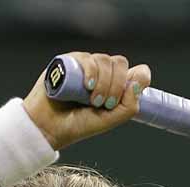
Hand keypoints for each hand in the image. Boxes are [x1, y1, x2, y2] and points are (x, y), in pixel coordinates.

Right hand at [22, 52, 151, 149]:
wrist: (50, 126)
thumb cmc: (78, 124)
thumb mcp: (110, 120)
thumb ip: (129, 105)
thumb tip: (139, 81)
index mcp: (115, 85)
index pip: (135, 71)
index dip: (138, 79)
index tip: (128, 95)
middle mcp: (102, 73)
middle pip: (121, 63)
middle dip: (117, 85)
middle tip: (105, 103)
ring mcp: (86, 65)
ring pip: (105, 60)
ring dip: (103, 82)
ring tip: (92, 100)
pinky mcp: (70, 61)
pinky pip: (88, 58)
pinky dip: (91, 72)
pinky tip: (87, 86)